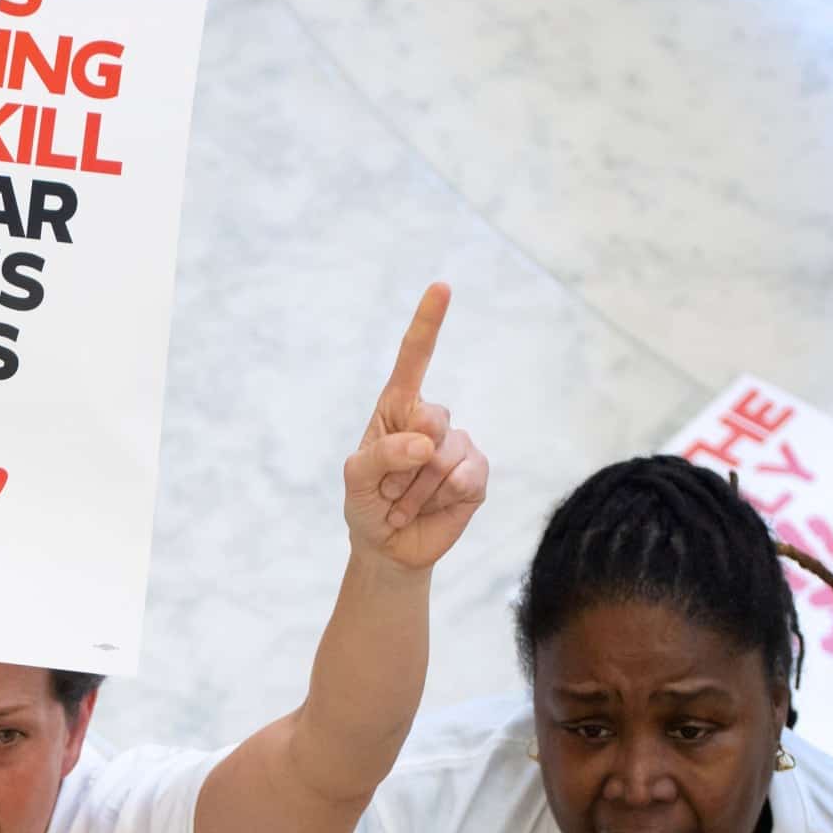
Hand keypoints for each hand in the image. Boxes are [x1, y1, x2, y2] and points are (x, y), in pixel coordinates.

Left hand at [341, 283, 485, 569]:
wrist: (389, 546)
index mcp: (396, 408)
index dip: (428, 323)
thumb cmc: (366, 503)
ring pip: (445, 456)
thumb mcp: (355, 480)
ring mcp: (457, 445)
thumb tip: (425, 442)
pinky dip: (443, 498)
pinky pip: (467, 477)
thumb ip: (382, 455)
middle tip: (389, 487)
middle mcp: (430, 420)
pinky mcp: (477, 474)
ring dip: (416, 490)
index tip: (441, 287)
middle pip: (432, 418)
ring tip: (405, 502)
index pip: (415, 358)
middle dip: (403, 462)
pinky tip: (432, 507)